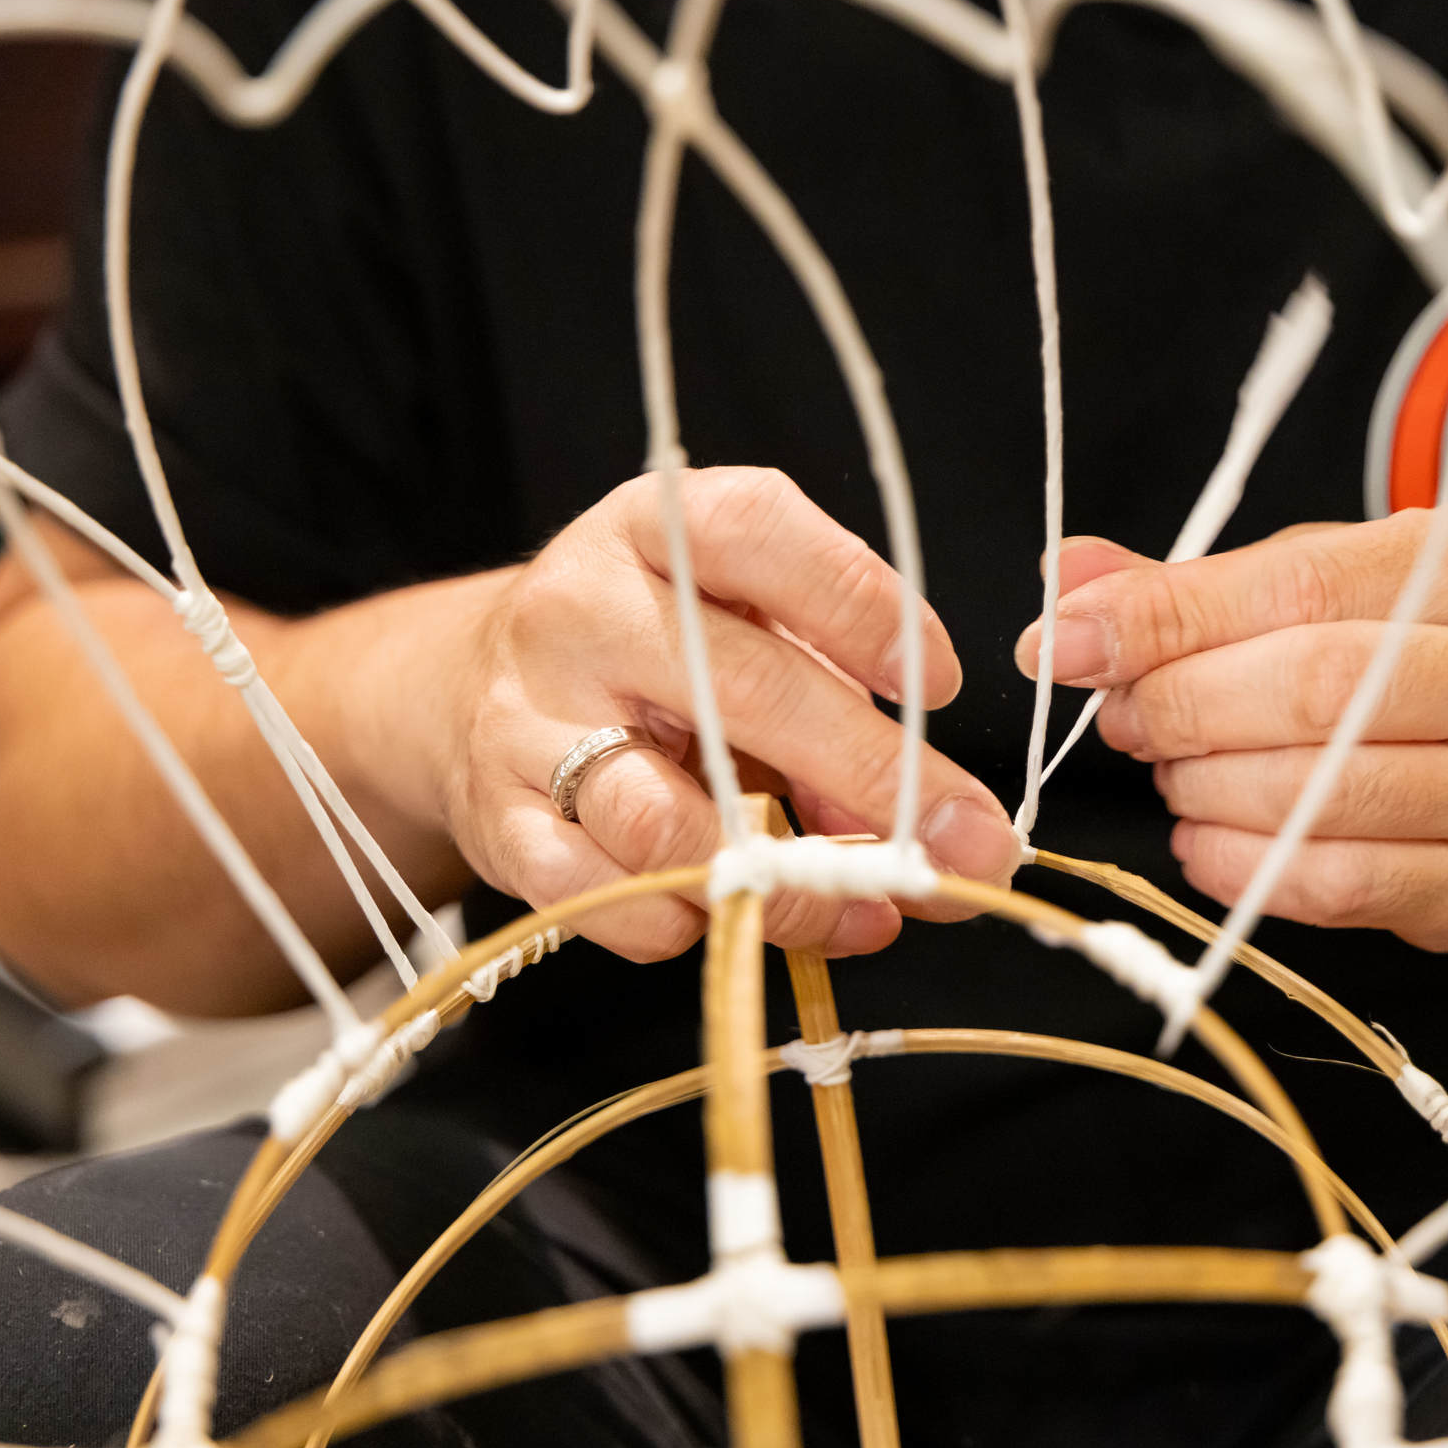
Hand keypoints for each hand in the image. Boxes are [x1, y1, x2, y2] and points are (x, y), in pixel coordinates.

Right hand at [393, 468, 1018, 962]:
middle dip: (875, 776)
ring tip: (858, 905)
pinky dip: (690, 921)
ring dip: (786, 881)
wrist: (481, 686)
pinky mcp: (497, 822)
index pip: (757, 532)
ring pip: (666, 820)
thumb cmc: (661, 651)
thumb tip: (949, 832)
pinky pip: (608, 899)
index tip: (941, 685)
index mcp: (656, 526)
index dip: (860, 608)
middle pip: (744, 693)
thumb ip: (845, 698)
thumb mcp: (749, 623)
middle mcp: (582, 611)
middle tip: (967, 840)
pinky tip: (740, 912)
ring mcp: (527, 720)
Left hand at [1012, 501, 1447, 952]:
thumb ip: (1224, 580)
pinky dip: (1242, 865)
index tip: (1066, 638)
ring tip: (1173, 770)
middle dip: (1181, 704)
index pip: (1304, 584)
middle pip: (1314, 688)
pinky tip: (1206, 839)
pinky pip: (1334, 885)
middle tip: (1124, 715)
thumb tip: (1069, 581)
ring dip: (1202, 787)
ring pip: (1319, 794)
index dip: (1168, 615)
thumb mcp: (1369, 578)